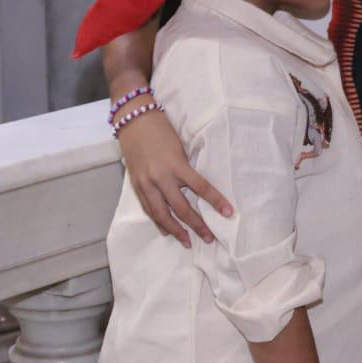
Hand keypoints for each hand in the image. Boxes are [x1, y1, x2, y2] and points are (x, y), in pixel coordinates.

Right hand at [116, 106, 230, 246]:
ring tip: (188, 242)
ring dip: (176, 230)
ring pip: (162, 214)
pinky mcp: (136, 185)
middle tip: (209, 238)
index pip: (201, 187)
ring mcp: (146, 183)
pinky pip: (148, 208)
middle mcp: (161, 177)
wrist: (133, 120)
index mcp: (176, 165)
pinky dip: (158, 221)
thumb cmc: (161, 130)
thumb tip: (199, 188)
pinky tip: (167, 231)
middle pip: (181, 207)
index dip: (216, 201)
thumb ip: (187, 168)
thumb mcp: (180, 147)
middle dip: (197, 225)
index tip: (229, 213)